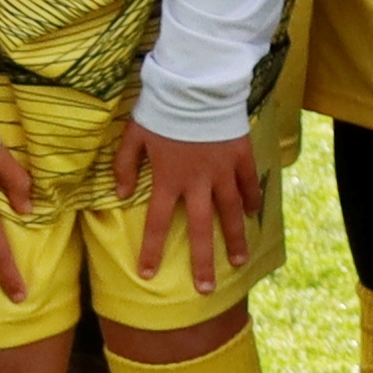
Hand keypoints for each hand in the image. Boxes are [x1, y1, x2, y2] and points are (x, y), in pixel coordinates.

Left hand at [120, 119, 263, 290]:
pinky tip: (253, 215)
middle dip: (202, 261)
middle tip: (206, 288)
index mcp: (168, 179)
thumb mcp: (134, 135)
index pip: (157, 223)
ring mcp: (222, 171)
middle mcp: (197, 182)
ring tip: (239, 261)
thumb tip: (119, 194)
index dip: (152, 250)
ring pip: (230, 212)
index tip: (148, 274)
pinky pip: (247, 184)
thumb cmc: (161, 109)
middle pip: (200, 229)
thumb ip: (124, 166)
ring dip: (234, 238)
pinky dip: (251, 200)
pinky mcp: (240, 156)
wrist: (197, 85)